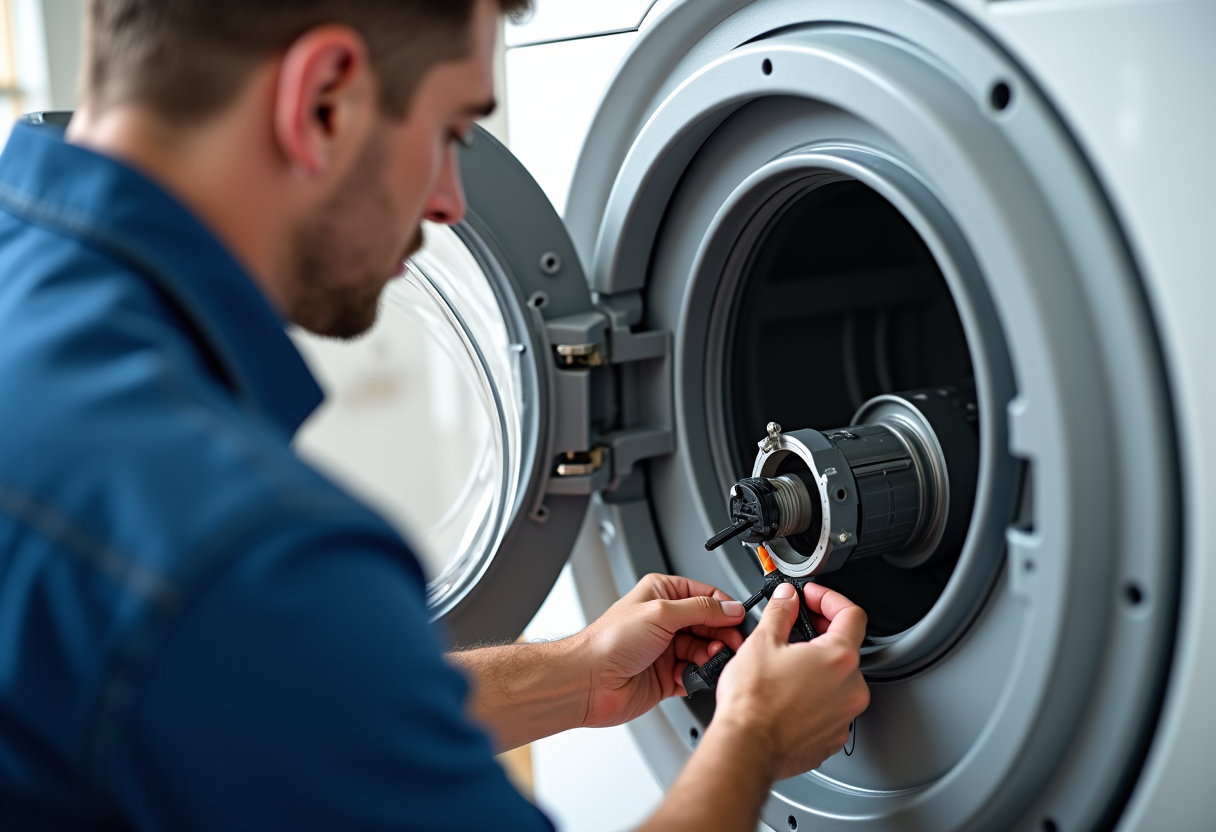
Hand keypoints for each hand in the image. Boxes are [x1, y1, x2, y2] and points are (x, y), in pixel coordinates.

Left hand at [574, 573, 746, 728]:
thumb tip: (730, 608)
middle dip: (721, 634)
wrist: (588, 682)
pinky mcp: (667, 676)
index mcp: (662, 594)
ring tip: (708, 660)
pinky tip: (694, 675)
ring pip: (705, 650)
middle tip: (730, 645)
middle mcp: (665, 620)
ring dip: (711, 656)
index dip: (725, 608)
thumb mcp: (661, 613)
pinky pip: (695, 674)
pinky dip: (700, 676)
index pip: (705, 595)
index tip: (739, 620)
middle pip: (710, 624)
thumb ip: (700, 609)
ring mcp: (666, 649)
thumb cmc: (609, 642)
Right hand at [712, 582, 869, 780]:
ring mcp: (845, 716)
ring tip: (786, 666)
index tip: (812, 598)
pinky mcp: (833, 737)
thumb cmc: (753, 703)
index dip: (830, 599)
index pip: (852, 614)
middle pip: (845, 648)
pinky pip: (831, 708)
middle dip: (820, 634)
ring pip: (838, 680)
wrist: (746, 748)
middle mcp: (852, 688)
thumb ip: (781, 612)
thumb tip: (787, 598)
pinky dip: (815, 697)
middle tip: (793, 629)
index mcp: (839, 658)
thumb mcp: (762, 642)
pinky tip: (789, 694)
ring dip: (817, 668)